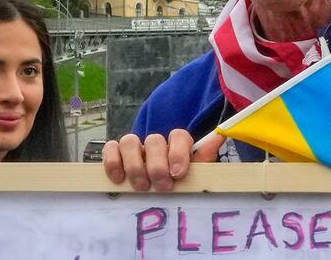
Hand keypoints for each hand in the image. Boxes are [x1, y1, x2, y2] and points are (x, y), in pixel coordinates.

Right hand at [102, 129, 225, 190]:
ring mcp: (135, 148)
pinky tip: (119, 179)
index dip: (178, 152)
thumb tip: (220, 136)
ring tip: (142, 186)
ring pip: (129, 141)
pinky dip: (112, 161)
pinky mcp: (116, 155)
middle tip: (162, 187)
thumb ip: (204, 158)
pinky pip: (110, 148)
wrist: (160, 195)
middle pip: (154, 140)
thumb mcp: (195, 174)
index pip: (178, 135)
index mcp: (177, 144)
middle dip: (157, 166)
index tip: (178, 174)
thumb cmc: (179, 184)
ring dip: (135, 165)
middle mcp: (156, 143)